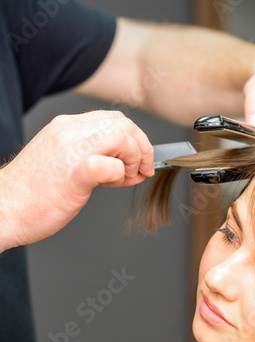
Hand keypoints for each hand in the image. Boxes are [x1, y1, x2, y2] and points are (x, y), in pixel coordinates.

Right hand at [0, 110, 153, 250]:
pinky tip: (112, 184)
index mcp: (66, 128)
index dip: (134, 138)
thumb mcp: (66, 167)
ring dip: (135, 157)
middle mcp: (68, 132)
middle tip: (142, 169)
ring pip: (121, 135)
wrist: (4, 210)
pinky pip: (109, 165)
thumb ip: (98, 162)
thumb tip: (129, 168)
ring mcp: (71, 151)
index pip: (112, 119)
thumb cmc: (32, 195)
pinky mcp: (74, 175)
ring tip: (128, 177)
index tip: (139, 160)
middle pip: (122, 123)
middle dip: (141, 146)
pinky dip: (120, 174)